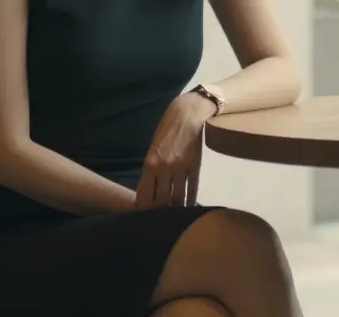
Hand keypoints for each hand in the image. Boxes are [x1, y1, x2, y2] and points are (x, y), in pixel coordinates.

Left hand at [135, 92, 216, 208]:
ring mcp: (180, 169)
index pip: (144, 195)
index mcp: (149, 164)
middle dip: (160, 214)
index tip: (144, 219)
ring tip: (177, 219)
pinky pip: (192, 189)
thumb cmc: (167, 130)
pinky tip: (191, 208)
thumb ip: (151, 169)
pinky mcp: (195, 166)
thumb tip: (149, 190)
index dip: (144, 210)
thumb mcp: (153, 149)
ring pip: (177, 198)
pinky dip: (191, 200)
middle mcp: (163, 169)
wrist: (186, 114)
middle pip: (160, 201)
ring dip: (176, 210)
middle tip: (161, 223)